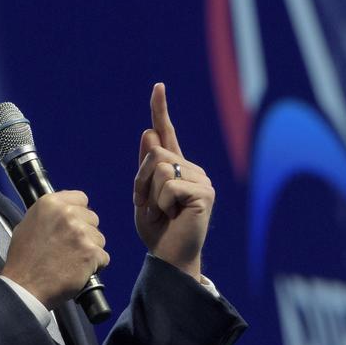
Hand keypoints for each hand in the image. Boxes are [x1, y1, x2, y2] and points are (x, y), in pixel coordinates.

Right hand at [0, 190, 108, 309]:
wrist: (25, 286)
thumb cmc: (23, 260)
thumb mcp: (27, 225)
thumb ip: (50, 215)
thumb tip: (64, 212)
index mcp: (51, 203)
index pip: (81, 198)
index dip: (79, 213)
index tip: (74, 224)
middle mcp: (68, 214)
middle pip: (93, 218)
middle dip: (85, 232)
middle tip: (70, 247)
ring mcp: (81, 233)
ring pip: (99, 238)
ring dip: (90, 249)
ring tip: (72, 261)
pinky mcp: (91, 252)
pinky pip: (103, 257)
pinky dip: (94, 266)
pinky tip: (78, 270)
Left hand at [132, 83, 213, 279]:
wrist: (169, 258)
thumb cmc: (157, 231)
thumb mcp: (143, 196)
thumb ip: (146, 167)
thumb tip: (148, 132)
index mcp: (176, 168)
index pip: (167, 133)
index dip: (160, 109)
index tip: (158, 86)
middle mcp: (192, 169)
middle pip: (155, 152)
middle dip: (141, 181)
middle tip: (148, 206)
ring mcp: (201, 180)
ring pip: (160, 168)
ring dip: (151, 194)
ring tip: (162, 213)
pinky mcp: (204, 193)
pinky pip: (170, 186)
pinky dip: (162, 204)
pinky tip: (172, 217)